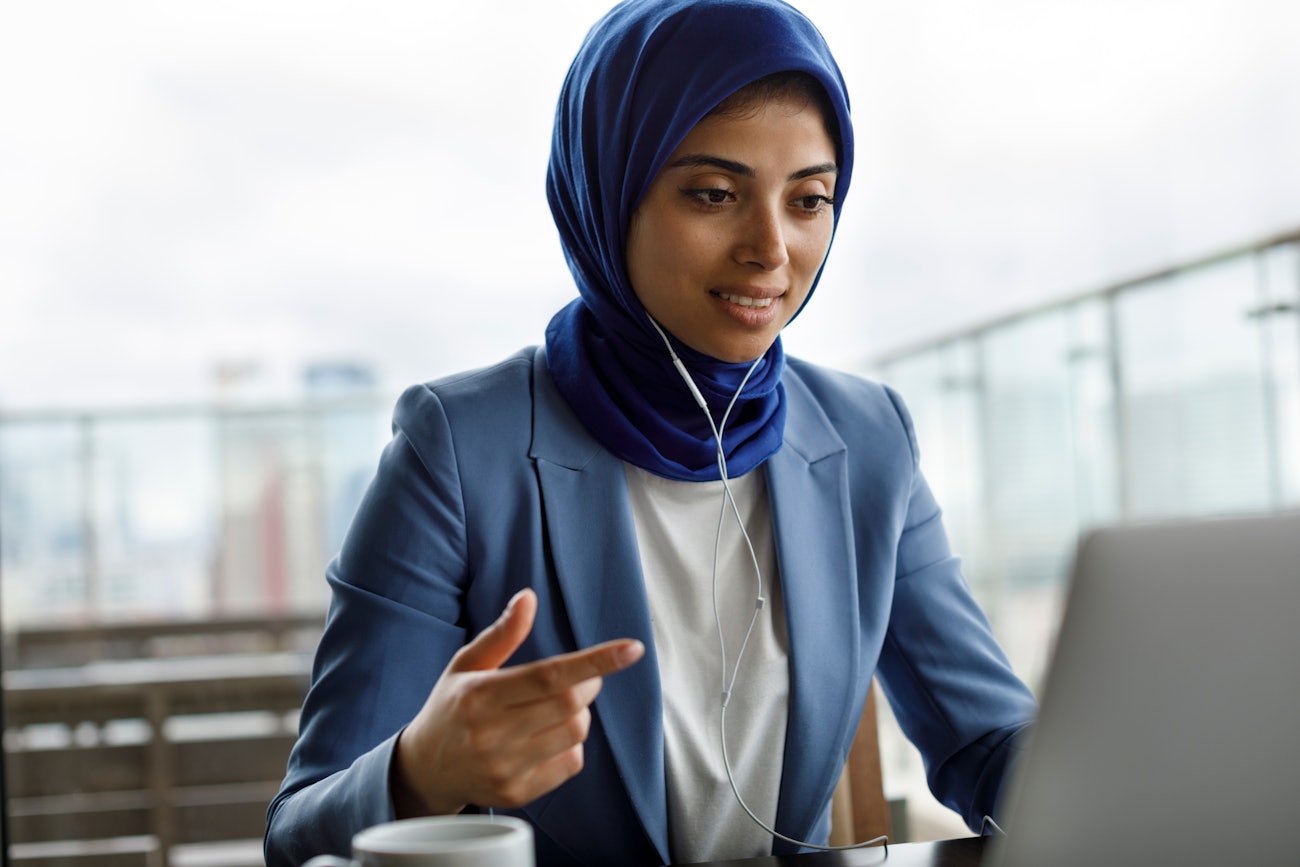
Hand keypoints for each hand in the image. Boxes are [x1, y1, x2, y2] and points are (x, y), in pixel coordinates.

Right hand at [391, 588, 644, 815]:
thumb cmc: (452, 706)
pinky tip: (546, 739)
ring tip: (555, 710)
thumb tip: (528, 597)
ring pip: (575, 733)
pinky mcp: (515, 794)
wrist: (425, 769)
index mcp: (480, 695)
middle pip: (570, 705)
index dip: (595, 661)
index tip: (632, 649)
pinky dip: (571, 746)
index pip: (549, 675)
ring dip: (579, 715)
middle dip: (587, 685)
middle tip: (576, 680)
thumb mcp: (467, 664)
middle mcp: (491, 734)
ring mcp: (504, 768)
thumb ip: (502, 634)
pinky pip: (571, 764)